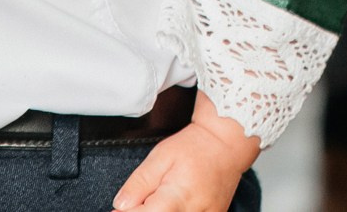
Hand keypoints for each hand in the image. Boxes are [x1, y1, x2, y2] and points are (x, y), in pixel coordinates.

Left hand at [115, 95, 259, 211]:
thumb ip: (140, 182)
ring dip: (162, 211)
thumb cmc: (195, 146)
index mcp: (179, 195)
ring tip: (160, 199)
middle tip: (141, 202)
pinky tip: (173, 204)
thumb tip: (120, 205)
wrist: (229, 142)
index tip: (117, 210)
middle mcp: (194, 210)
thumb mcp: (161, 156)